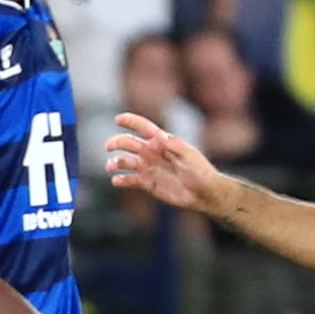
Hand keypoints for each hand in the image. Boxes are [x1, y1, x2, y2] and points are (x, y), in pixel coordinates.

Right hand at [103, 112, 233, 214]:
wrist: (205, 194)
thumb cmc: (201, 173)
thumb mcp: (190, 156)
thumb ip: (174, 145)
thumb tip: (158, 136)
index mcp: (163, 143)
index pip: (144, 128)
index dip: (131, 121)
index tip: (118, 119)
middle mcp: (152, 153)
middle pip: (129, 143)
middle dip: (117, 142)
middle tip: (108, 146)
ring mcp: (149, 168)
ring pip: (125, 161)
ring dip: (115, 162)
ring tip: (112, 167)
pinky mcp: (147, 183)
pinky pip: (129, 180)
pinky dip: (120, 180)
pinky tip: (117, 181)